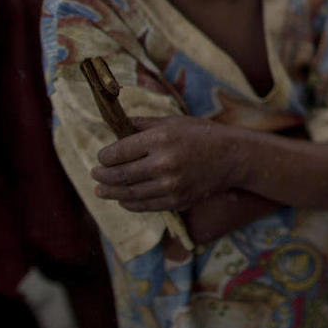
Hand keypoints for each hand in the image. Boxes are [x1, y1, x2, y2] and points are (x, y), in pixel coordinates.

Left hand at [92, 116, 239, 211]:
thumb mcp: (173, 121)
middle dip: (102, 175)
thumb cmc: (201, 134)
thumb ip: (142, 123)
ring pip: (128, 193)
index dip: (104, 156)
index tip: (101, 157)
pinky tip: (123, 199)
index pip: (118, 152)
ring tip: (101, 190)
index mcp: (160, 139)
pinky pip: (144, 206)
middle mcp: (164, 163)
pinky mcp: (177, 200)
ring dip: (110, 192)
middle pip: (118, 175)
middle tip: (95, 174)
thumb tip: (113, 124)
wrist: (232, 156)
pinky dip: (129, 203)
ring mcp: (170, 185)